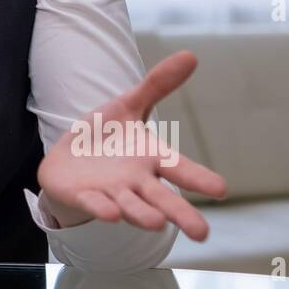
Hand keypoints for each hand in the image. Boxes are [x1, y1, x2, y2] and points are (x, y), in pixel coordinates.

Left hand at [37, 51, 226, 241]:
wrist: (67, 159)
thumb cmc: (107, 137)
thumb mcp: (128, 105)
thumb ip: (157, 85)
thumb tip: (191, 55)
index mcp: (151, 158)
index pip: (180, 168)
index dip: (199, 178)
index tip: (221, 189)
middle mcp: (136, 181)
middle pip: (162, 199)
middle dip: (179, 214)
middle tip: (202, 233)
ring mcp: (110, 192)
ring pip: (130, 207)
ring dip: (141, 215)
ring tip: (156, 223)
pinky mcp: (83, 197)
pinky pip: (93, 204)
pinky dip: (101, 208)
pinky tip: (110, 213)